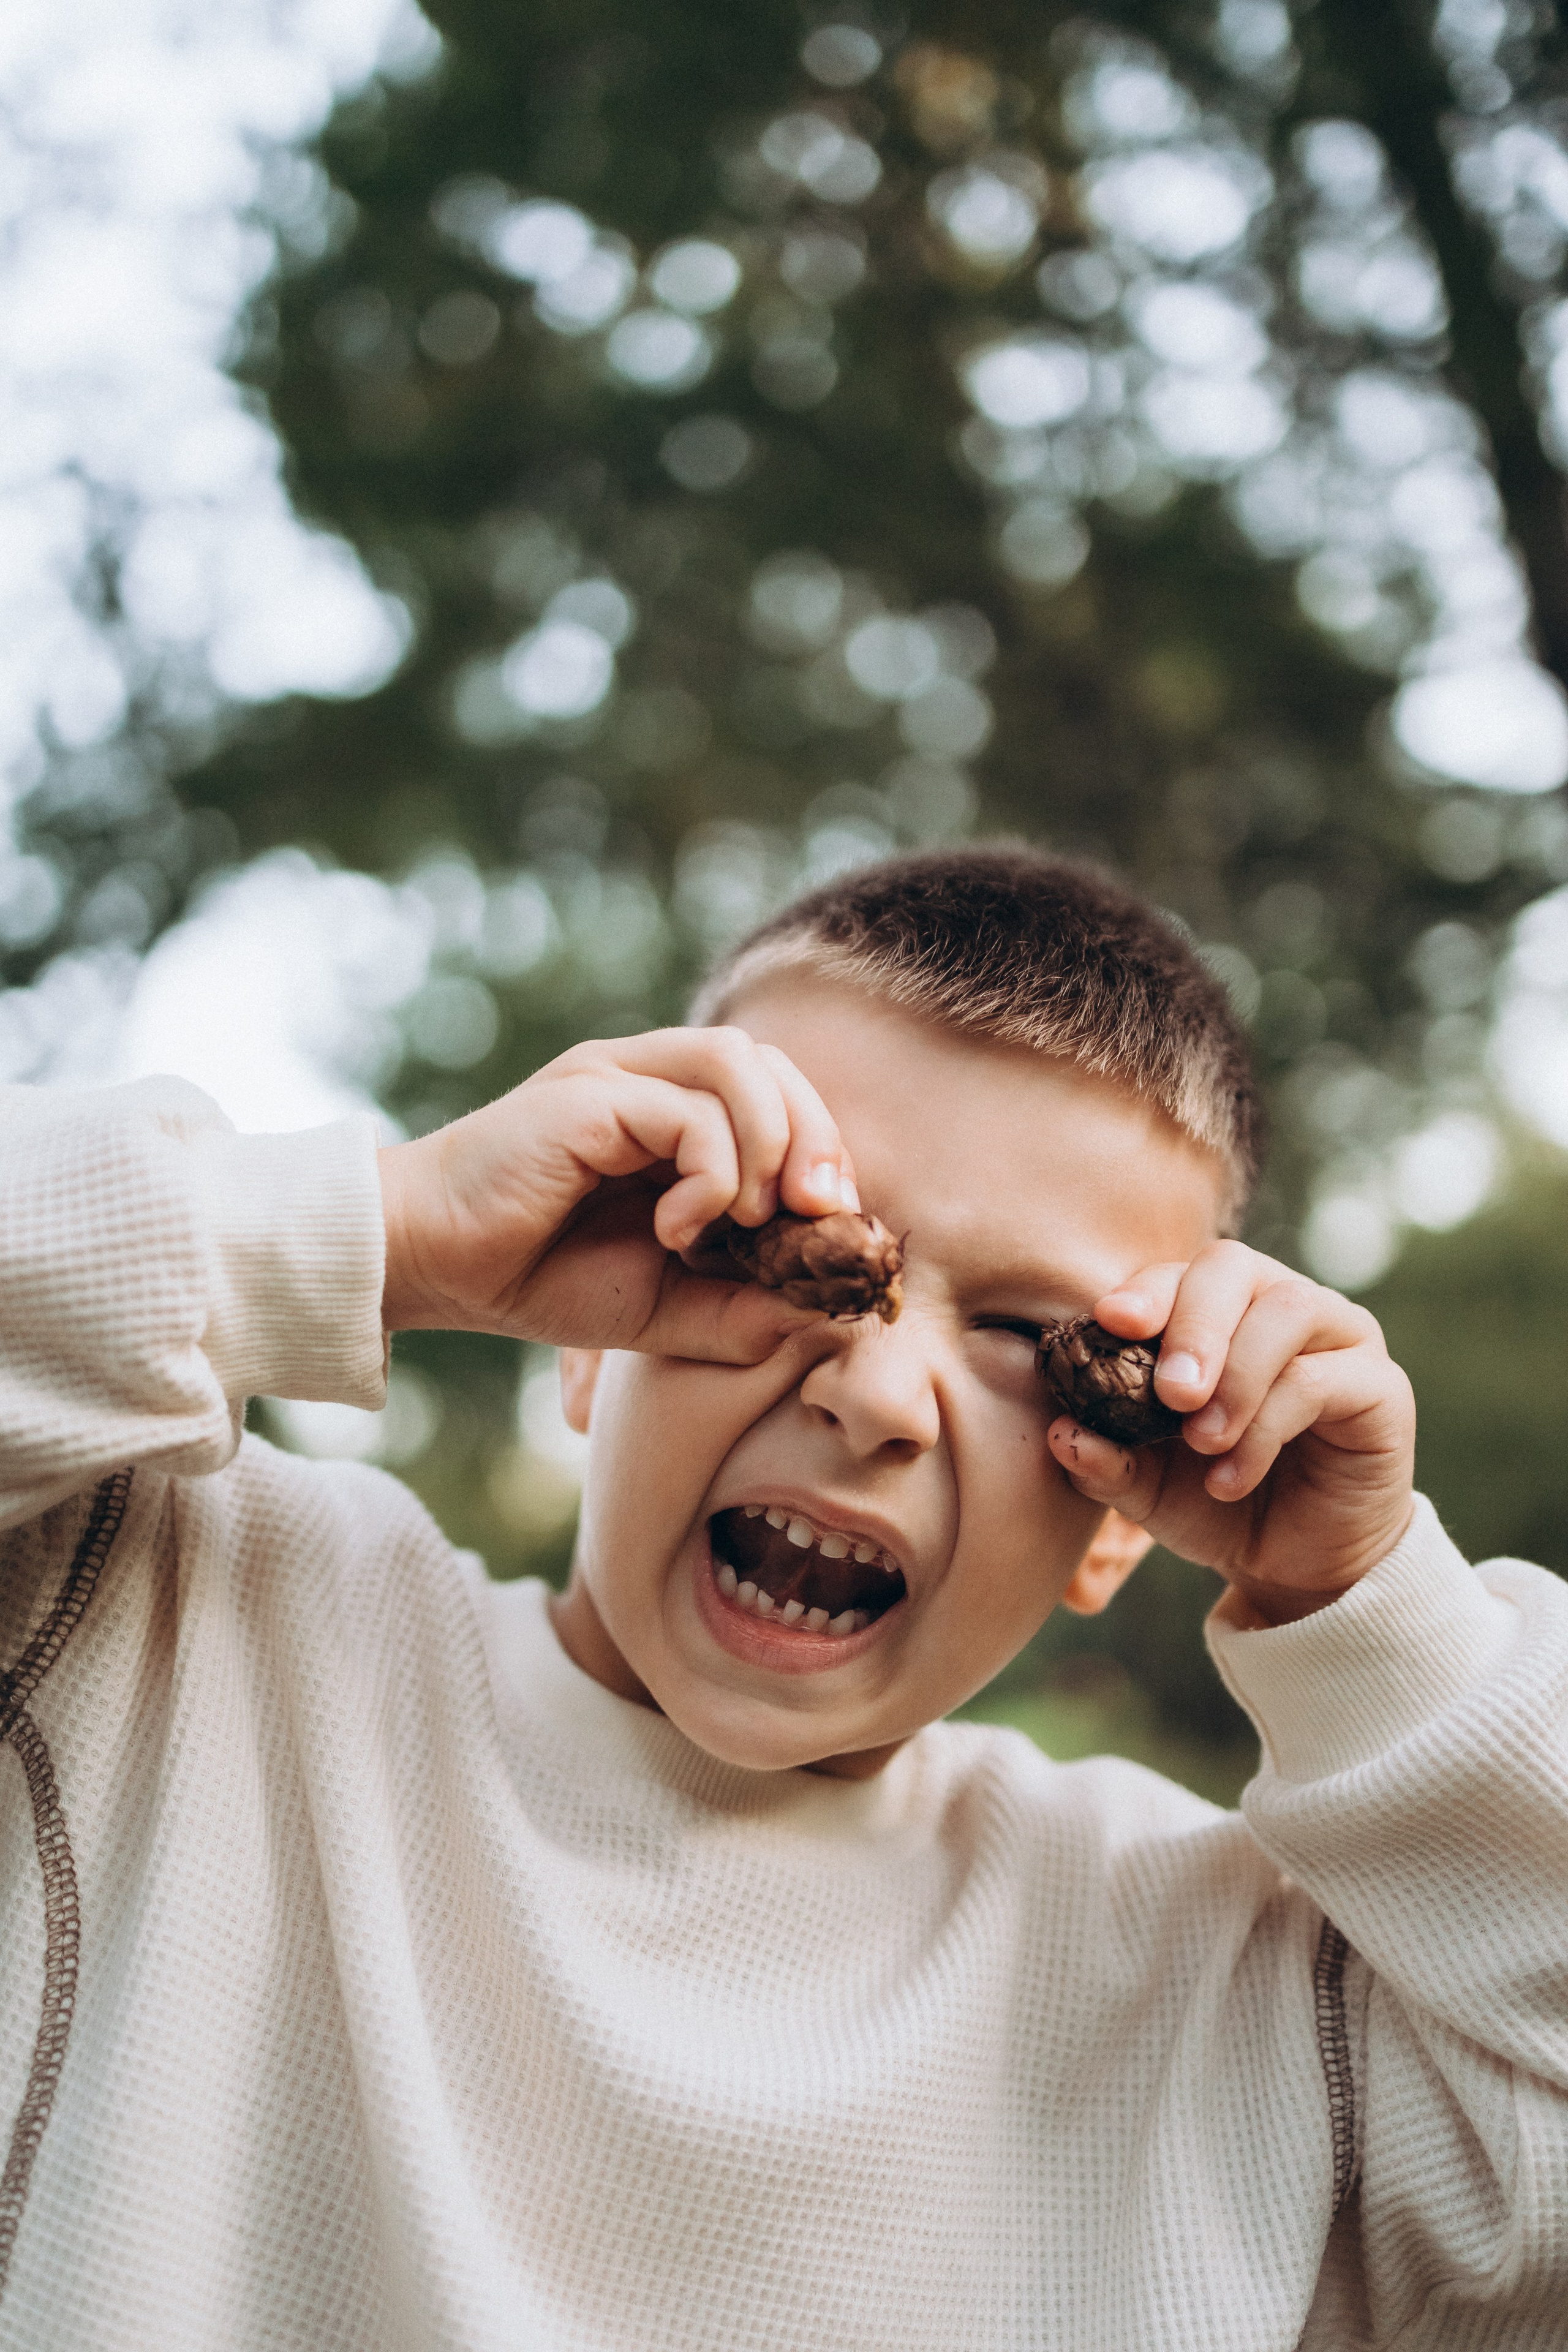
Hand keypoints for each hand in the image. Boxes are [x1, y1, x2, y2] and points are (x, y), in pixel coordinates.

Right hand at [378, 1028, 859, 1361]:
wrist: (433, 1271)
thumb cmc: (538, 1279)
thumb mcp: (664, 1309)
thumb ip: (743, 1310)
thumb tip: (833, 1315)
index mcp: (670, 1115)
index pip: (778, 1093)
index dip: (823, 1149)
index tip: (835, 1228)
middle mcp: (647, 1078)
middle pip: (769, 1061)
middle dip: (817, 1137)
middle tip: (819, 1215)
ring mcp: (617, 1078)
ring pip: (737, 1061)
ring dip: (773, 1141)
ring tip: (754, 1217)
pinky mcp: (590, 1095)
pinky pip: (687, 1111)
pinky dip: (712, 1173)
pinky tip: (681, 1230)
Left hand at [1047, 1242, 1416, 1623]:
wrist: (1295, 1564)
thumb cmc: (1216, 1502)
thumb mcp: (1147, 1487)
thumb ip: (1106, 1459)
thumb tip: (1060, 1434)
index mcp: (1218, 1311)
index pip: (1178, 1273)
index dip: (1145, 1290)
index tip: (1111, 1321)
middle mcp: (1278, 1305)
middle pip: (1234, 1267)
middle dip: (1194, 1323)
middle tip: (1170, 1392)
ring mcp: (1338, 1337)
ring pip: (1286, 1311)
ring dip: (1237, 1376)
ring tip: (1203, 1441)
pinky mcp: (1381, 1385)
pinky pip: (1321, 1380)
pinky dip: (1266, 1428)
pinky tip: (1231, 1480)